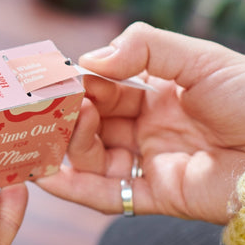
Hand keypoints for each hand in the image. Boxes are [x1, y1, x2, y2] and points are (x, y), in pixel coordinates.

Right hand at [38, 22, 244, 223]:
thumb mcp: (199, 59)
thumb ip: (145, 47)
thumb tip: (89, 61)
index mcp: (158, 96)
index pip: (106, 89)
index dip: (81, 84)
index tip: (54, 79)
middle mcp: (149, 130)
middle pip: (95, 125)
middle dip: (70, 116)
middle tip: (44, 109)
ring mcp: (150, 164)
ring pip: (94, 160)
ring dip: (70, 147)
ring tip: (54, 133)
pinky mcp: (155, 197)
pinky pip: (106, 197)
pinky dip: (74, 190)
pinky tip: (46, 177)